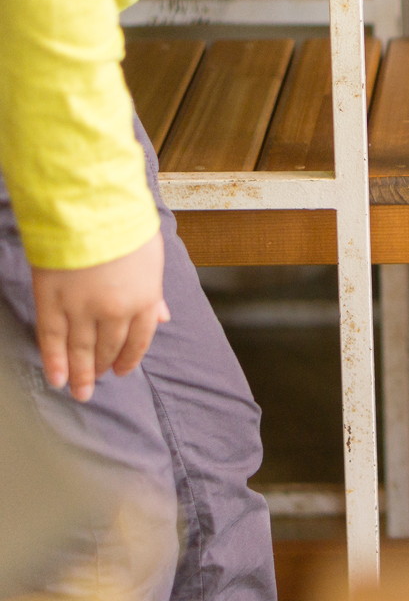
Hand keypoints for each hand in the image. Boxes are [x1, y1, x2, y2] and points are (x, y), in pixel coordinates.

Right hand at [31, 231, 170, 401]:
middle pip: (108, 347)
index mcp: (144, 299)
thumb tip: (163, 318)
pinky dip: (54, 360)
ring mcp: (81, 307)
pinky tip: (56, 379)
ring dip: (80, 373)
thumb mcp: (153, 259)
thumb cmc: (125, 227)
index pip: (138, 339)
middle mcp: (115, 310)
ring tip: (79, 391)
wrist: (90, 209)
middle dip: (103, 367)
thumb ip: (154, 293)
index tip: (121, 370)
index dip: (129, 357)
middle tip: (95, 385)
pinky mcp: (52, 299)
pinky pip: (52, 337)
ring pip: (81, 348)